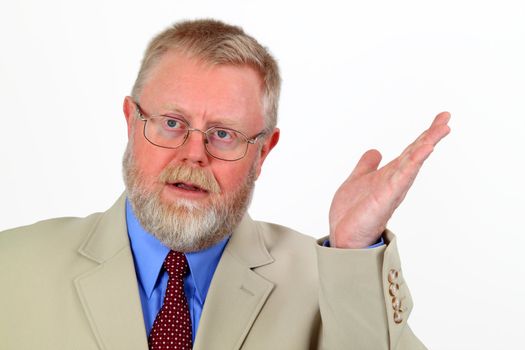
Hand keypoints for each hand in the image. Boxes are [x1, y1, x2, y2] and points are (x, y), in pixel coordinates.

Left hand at [328, 112, 450, 247]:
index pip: (410, 151)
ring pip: (412, 162)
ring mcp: (392, 188)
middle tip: (446, 118)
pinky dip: (413, 162)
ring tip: (440, 129)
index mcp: (390, 175)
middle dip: (431, 135)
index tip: (440, 118)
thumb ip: (367, 165)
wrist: (344, 236)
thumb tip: (375, 150)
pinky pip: (402, 176)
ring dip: (426, 145)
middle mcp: (395, 180)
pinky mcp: (386, 197)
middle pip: (416, 153)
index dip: (424, 134)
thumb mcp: (359, 180)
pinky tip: (423, 149)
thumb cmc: (353, 214)